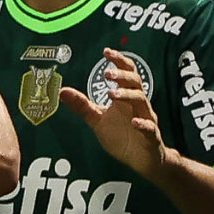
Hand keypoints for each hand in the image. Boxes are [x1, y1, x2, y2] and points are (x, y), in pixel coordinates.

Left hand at [59, 47, 170, 179]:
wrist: (143, 161)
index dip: (119, 61)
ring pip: (142, 101)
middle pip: (135, 82)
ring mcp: (146, 119)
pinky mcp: (152, 137)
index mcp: (125, 99)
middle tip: (107, 73)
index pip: (126, 73)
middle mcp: (137, 105)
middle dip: (122, 75)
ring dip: (127, 95)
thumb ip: (82, 106)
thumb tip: (62, 90)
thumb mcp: (98, 121)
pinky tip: (135, 122)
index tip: (106, 51)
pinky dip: (143, 124)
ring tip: (112, 94)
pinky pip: (150, 128)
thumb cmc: (122, 137)